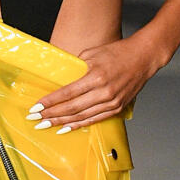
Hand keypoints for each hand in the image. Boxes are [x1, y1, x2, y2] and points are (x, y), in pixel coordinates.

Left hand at [33, 33, 161, 129]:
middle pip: (72, 108)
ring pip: (82, 117)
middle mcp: (104, 92)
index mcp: (96, 77)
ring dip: (62, 122)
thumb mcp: (92, 54)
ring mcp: (112, 102)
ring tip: (46, 125)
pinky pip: (94, 119)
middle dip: (51, 115)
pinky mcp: (117, 108)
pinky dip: (79, 125)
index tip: (36, 107)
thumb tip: (61, 80)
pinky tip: (66, 127)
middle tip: (36, 119)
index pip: (67, 93)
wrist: (144, 57)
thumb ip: (76, 67)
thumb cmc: (118, 52)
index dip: (50, 102)